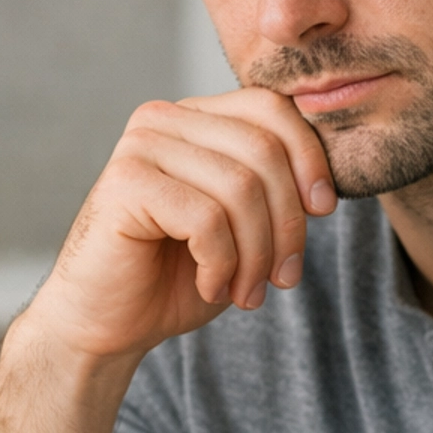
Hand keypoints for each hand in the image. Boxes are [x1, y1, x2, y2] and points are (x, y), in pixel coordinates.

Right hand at [32, 90, 336, 365]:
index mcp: (194, 117)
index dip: (309, 158)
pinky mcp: (125, 184)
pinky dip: (222, 265)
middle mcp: (163, 119)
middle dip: (287, 224)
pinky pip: (207, 219)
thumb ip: (274, 190)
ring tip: (246, 292)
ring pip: (240, 189)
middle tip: (282, 278)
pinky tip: (210, 287)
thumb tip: (326, 184)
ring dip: (257, 255)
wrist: (106, 324)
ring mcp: (140, 147)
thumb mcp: (242, 226)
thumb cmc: (175, 276)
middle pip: (263, 151)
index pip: (272, 108)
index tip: (323, 212)